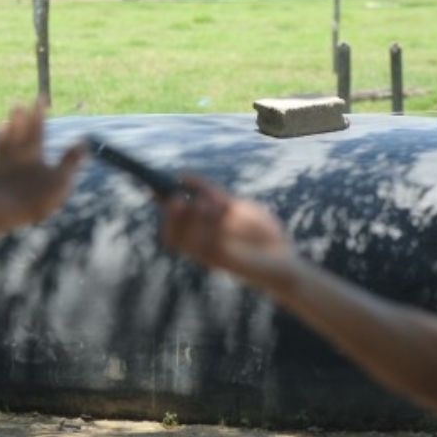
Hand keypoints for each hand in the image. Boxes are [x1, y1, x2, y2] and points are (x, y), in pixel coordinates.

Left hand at [0, 99, 84, 226]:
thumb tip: (83, 143)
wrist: (0, 210)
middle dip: (18, 118)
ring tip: (0, 127)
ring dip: (0, 137)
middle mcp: (12, 156)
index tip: (40, 97)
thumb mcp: (60, 179)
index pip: (37, 128)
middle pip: (15, 133)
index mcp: (32, 153)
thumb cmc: (33, 196)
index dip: (39, 113)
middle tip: (17, 104)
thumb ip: (70, 161)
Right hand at [161, 178, 293, 292]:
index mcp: (199, 233)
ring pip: (183, 240)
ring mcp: (209, 255)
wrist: (283, 256)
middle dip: (170, 214)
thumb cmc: (260, 233)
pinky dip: (208, 224)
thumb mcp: (234, 206)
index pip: (171, 221)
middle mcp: (200, 247)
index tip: (153, 187)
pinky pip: (204, 244)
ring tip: (206, 202)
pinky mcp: (222, 261)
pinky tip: (221, 209)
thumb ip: (210, 192)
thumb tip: (182, 175)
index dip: (160, 204)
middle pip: (169, 235)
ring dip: (191, 217)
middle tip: (178, 198)